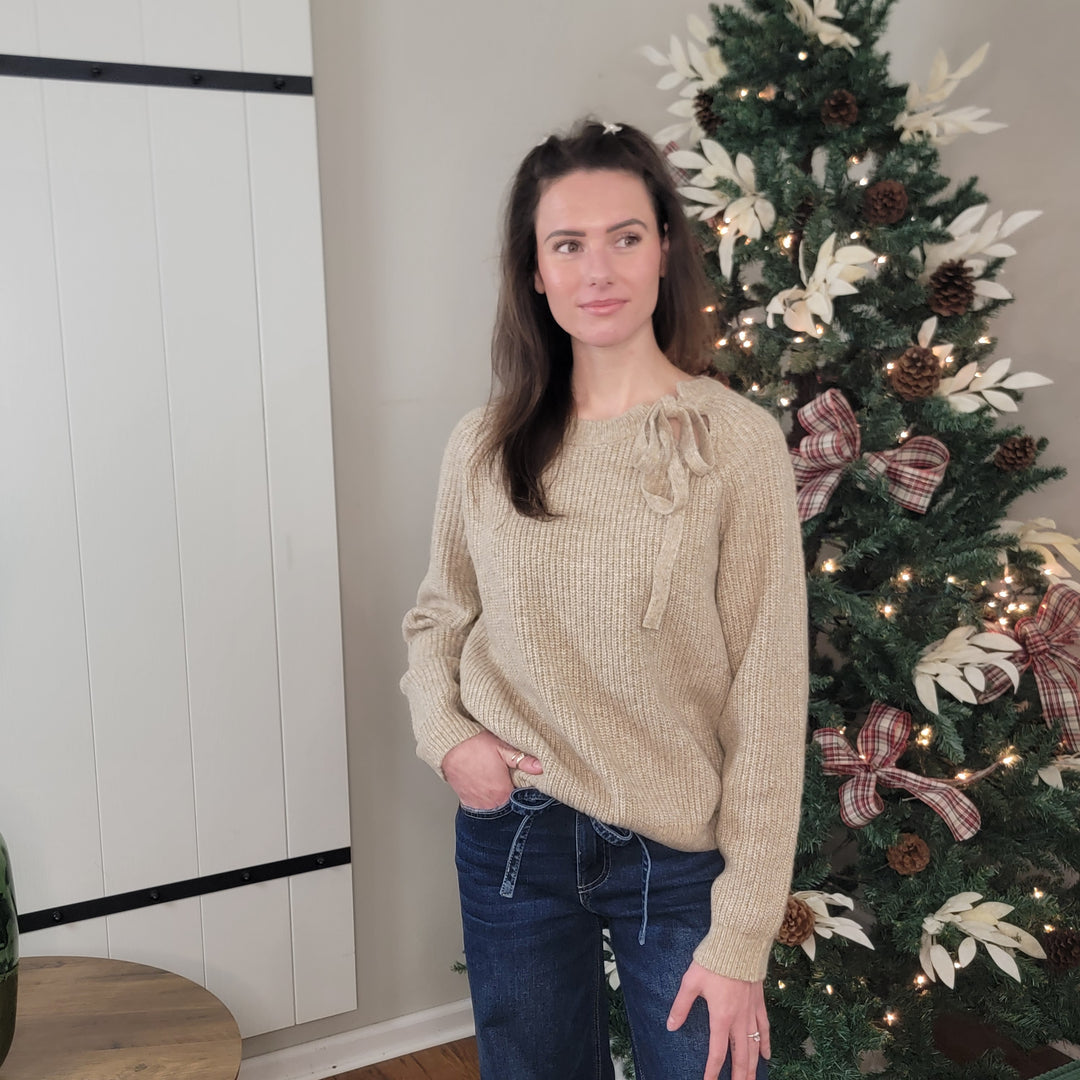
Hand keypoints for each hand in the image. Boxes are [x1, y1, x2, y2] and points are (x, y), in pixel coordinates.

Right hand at [441, 729, 542, 809]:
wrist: (448, 747)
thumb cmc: (474, 745)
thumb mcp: (501, 747)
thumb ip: (521, 759)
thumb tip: (541, 767)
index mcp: (503, 792)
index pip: (524, 799)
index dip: (528, 791)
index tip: (529, 783)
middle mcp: (491, 803)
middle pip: (511, 806)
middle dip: (516, 798)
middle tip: (515, 782)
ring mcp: (479, 806)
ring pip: (498, 808)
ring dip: (502, 800)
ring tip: (501, 785)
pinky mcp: (468, 804)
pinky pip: (483, 808)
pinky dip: (489, 801)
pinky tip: (490, 788)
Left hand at [667, 962, 768, 1079]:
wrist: (739, 944)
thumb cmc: (713, 962)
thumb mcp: (691, 982)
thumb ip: (681, 1006)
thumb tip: (671, 1026)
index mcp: (721, 1017)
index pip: (717, 1053)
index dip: (712, 1072)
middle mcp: (739, 1020)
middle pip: (740, 1057)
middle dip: (738, 1077)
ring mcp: (751, 1013)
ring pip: (754, 1047)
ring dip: (753, 1067)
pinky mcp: (759, 1003)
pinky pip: (764, 1029)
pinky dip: (765, 1044)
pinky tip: (766, 1056)